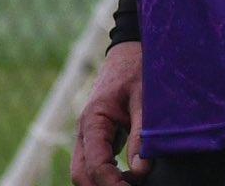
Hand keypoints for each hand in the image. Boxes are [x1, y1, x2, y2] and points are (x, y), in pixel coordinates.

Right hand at [72, 41, 148, 184]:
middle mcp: (84, 131)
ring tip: (132, 185)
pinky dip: (107, 177)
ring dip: (103, 183)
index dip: (112, 184)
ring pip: (84, 172)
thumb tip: (141, 170)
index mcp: (93, 120)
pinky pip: (94, 164)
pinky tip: (128, 179)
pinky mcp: (97, 138)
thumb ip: (142, 134)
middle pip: (80, 175)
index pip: (95, 164)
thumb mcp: (143, 99)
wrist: (128, 52)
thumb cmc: (136, 70)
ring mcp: (88, 136)